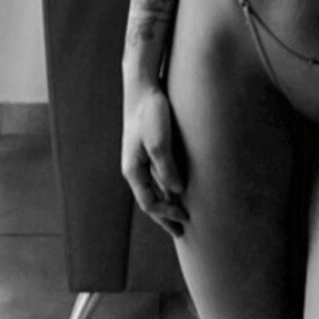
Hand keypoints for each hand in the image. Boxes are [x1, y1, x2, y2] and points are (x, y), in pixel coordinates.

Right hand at [121, 84, 188, 237]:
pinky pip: (156, 174)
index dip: (167, 215)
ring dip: (166, 202)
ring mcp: (139, 158)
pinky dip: (166, 186)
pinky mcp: (146, 147)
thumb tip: (177, 191)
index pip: (149, 204)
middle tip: (181, 232)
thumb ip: (167, 168)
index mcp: (133, 170)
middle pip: (148, 200)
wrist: (143, 86)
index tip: (186, 219)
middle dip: (164, 217)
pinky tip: (177, 187)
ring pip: (152, 188)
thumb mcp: (160, 142)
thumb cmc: (151, 113)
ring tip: (180, 213)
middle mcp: (133, 167)